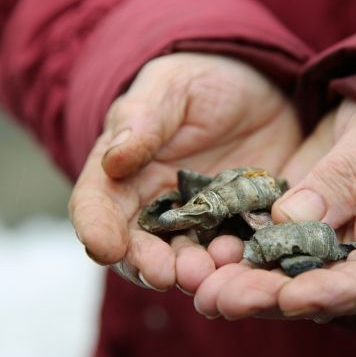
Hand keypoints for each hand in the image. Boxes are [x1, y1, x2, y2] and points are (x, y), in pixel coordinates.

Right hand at [69, 53, 300, 291]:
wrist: (259, 90)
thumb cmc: (201, 82)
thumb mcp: (170, 87)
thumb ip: (141, 119)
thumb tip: (113, 159)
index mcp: (123, 175)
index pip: (97, 205)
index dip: (96, 227)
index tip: (103, 246)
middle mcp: (155, 209)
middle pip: (138, 248)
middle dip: (148, 264)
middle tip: (164, 273)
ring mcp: (199, 226)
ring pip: (186, 261)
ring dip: (193, 274)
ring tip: (210, 271)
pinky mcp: (238, 231)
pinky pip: (235, 255)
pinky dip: (237, 266)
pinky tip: (247, 263)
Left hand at [194, 99, 355, 320]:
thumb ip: (344, 178)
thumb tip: (291, 219)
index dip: (337, 294)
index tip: (292, 298)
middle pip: (320, 291)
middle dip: (272, 298)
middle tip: (228, 300)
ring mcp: (322, 250)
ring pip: (284, 280)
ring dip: (244, 287)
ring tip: (205, 290)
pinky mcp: (288, 235)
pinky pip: (260, 252)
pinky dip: (232, 260)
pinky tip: (199, 262)